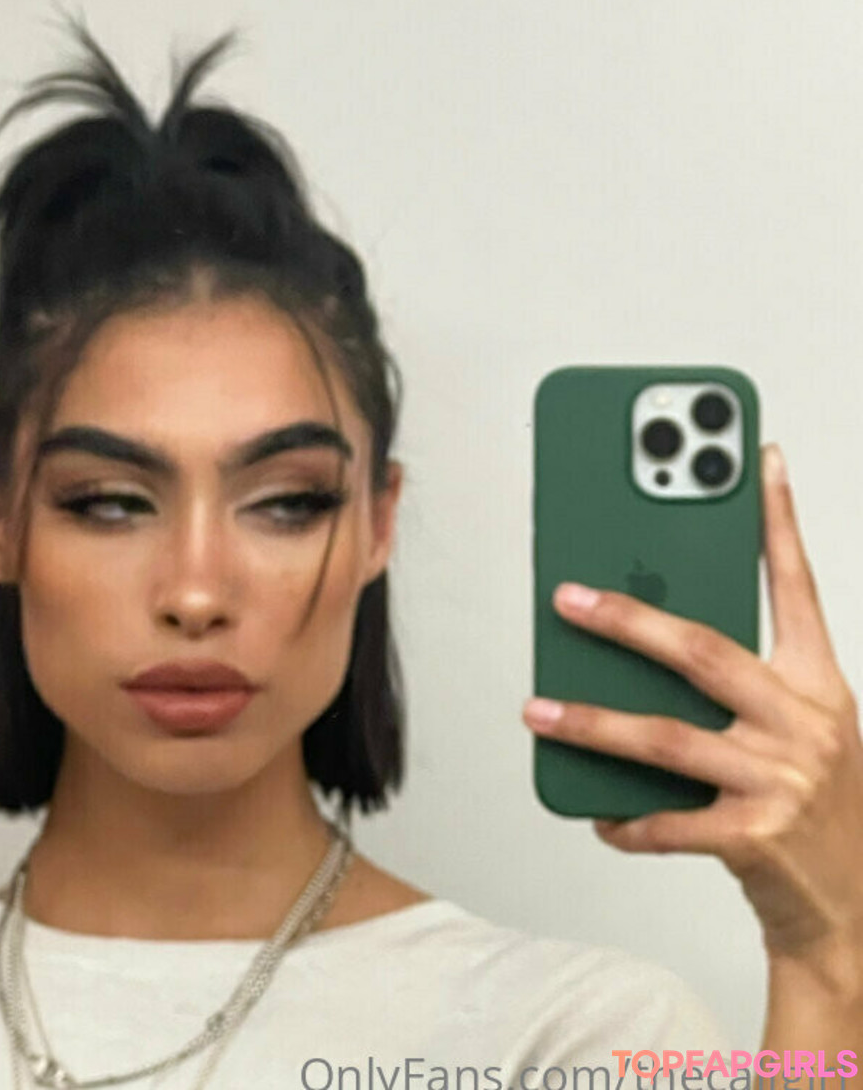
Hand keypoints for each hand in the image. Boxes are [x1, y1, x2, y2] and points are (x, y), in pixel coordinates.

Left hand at [521, 443, 862, 975]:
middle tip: (567, 598)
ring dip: (592, 724)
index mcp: (818, 683)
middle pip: (703, 652)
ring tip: (536, 711)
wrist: (853, 908)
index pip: (797, 586)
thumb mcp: (797, 729)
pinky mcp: (757, 838)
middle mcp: (806, 723)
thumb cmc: (813, 802)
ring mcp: (783, 781)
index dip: (779, 520)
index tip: (760, 459)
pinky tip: (595, 813)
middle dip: (628, 620)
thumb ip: (738, 684)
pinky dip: (625, 818)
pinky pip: (668, 822)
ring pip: (668, 738)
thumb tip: (641, 640)